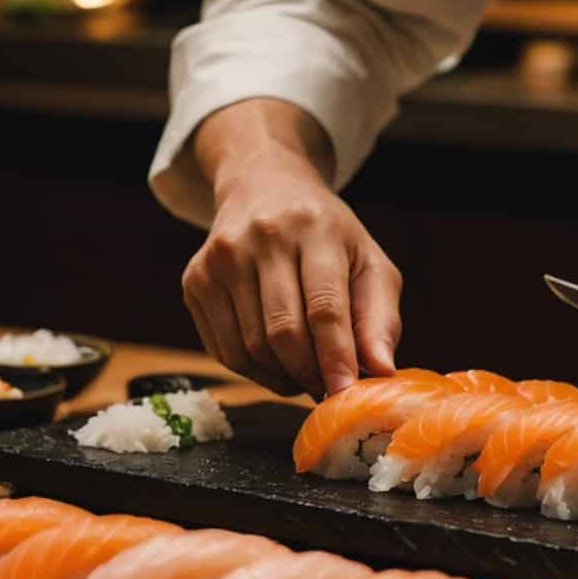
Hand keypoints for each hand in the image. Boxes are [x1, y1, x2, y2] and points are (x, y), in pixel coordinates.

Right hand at [180, 145, 402, 399]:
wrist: (263, 186)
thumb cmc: (327, 234)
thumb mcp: (368, 262)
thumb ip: (379, 318)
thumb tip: (381, 372)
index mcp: (315, 229)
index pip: (324, 306)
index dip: (335, 356)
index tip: (345, 392)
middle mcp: (262, 237)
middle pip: (282, 332)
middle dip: (308, 373)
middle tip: (326, 387)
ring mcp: (221, 258)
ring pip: (250, 347)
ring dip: (281, 377)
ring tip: (304, 376)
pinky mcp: (195, 279)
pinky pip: (223, 349)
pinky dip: (253, 371)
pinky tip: (275, 364)